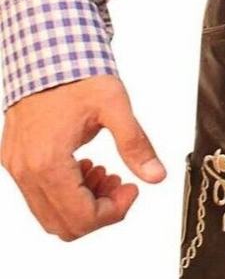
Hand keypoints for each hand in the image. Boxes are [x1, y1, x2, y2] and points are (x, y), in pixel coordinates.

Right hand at [1, 76, 165, 239]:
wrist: (44, 53)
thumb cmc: (77, 76)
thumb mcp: (115, 106)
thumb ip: (136, 144)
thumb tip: (156, 176)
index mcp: (47, 162)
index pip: (81, 217)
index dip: (114, 212)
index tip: (132, 189)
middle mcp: (25, 170)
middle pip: (64, 225)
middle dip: (100, 212)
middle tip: (121, 184)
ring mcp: (16, 167)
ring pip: (50, 214)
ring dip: (84, 204)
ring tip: (107, 173)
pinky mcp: (15, 160)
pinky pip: (40, 196)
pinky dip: (68, 193)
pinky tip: (87, 168)